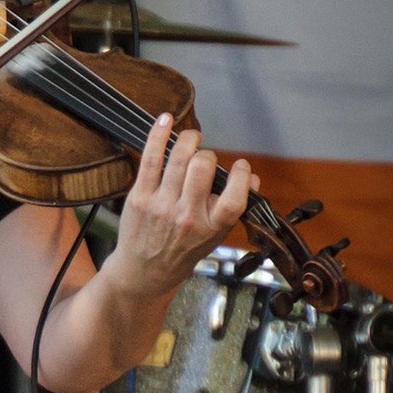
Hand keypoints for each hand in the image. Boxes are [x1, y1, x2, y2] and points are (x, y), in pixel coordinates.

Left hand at [109, 115, 257, 300]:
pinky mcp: (140, 197)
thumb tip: (252, 178)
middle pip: (203, 168)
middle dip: (207, 155)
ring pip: (178, 158)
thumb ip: (233, 208)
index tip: (239, 167)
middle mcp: (187, 217)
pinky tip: (165, 120)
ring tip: (192, 138)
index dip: (241, 175)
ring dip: (188, 139)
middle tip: (204, 159)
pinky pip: (150, 158)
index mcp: (211, 227)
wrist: (145, 272)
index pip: (234, 196)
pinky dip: (158, 135)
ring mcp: (161, 205)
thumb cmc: (183, 251)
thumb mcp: (215, 237)